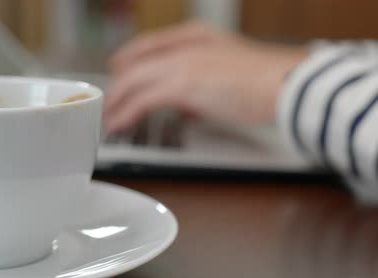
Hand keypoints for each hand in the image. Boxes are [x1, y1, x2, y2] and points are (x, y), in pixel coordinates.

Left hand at [104, 21, 308, 132]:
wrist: (285, 84)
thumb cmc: (266, 81)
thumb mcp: (227, 73)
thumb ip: (202, 86)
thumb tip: (188, 107)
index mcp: (195, 36)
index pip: (149, 45)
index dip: (128, 60)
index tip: (118, 72)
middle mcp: (184, 46)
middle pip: (135, 63)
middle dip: (118, 85)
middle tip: (109, 102)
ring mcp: (181, 63)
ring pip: (133, 81)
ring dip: (117, 101)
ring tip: (109, 118)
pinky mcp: (182, 85)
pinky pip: (142, 100)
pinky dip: (126, 112)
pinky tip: (119, 123)